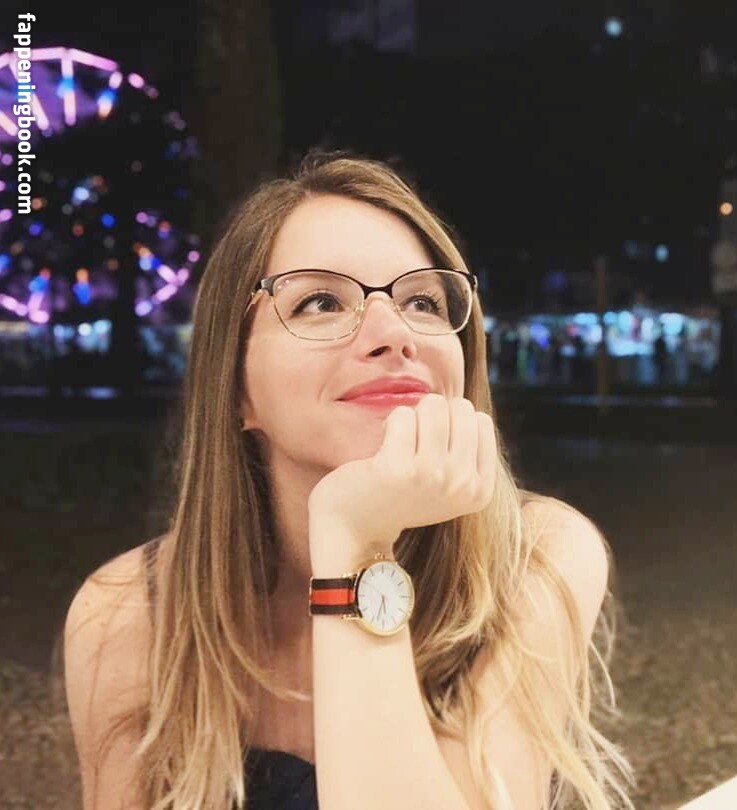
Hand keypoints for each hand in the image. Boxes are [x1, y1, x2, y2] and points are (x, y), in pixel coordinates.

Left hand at [307, 394, 496, 555]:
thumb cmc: (400, 497)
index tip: (434, 445)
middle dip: (433, 414)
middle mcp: (462, 485)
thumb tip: (465, 407)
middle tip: (415, 439)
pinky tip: (383, 447)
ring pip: (433, 406)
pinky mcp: (399, 468)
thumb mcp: (448, 485)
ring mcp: (433, 476)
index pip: (482, 421)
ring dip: (412, 416)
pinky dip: (390, 423)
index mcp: (479, 490)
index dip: (454, 422)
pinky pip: (403, 415)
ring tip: (400, 441)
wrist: (355, 530)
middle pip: (460, 408)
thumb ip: (466, 453)